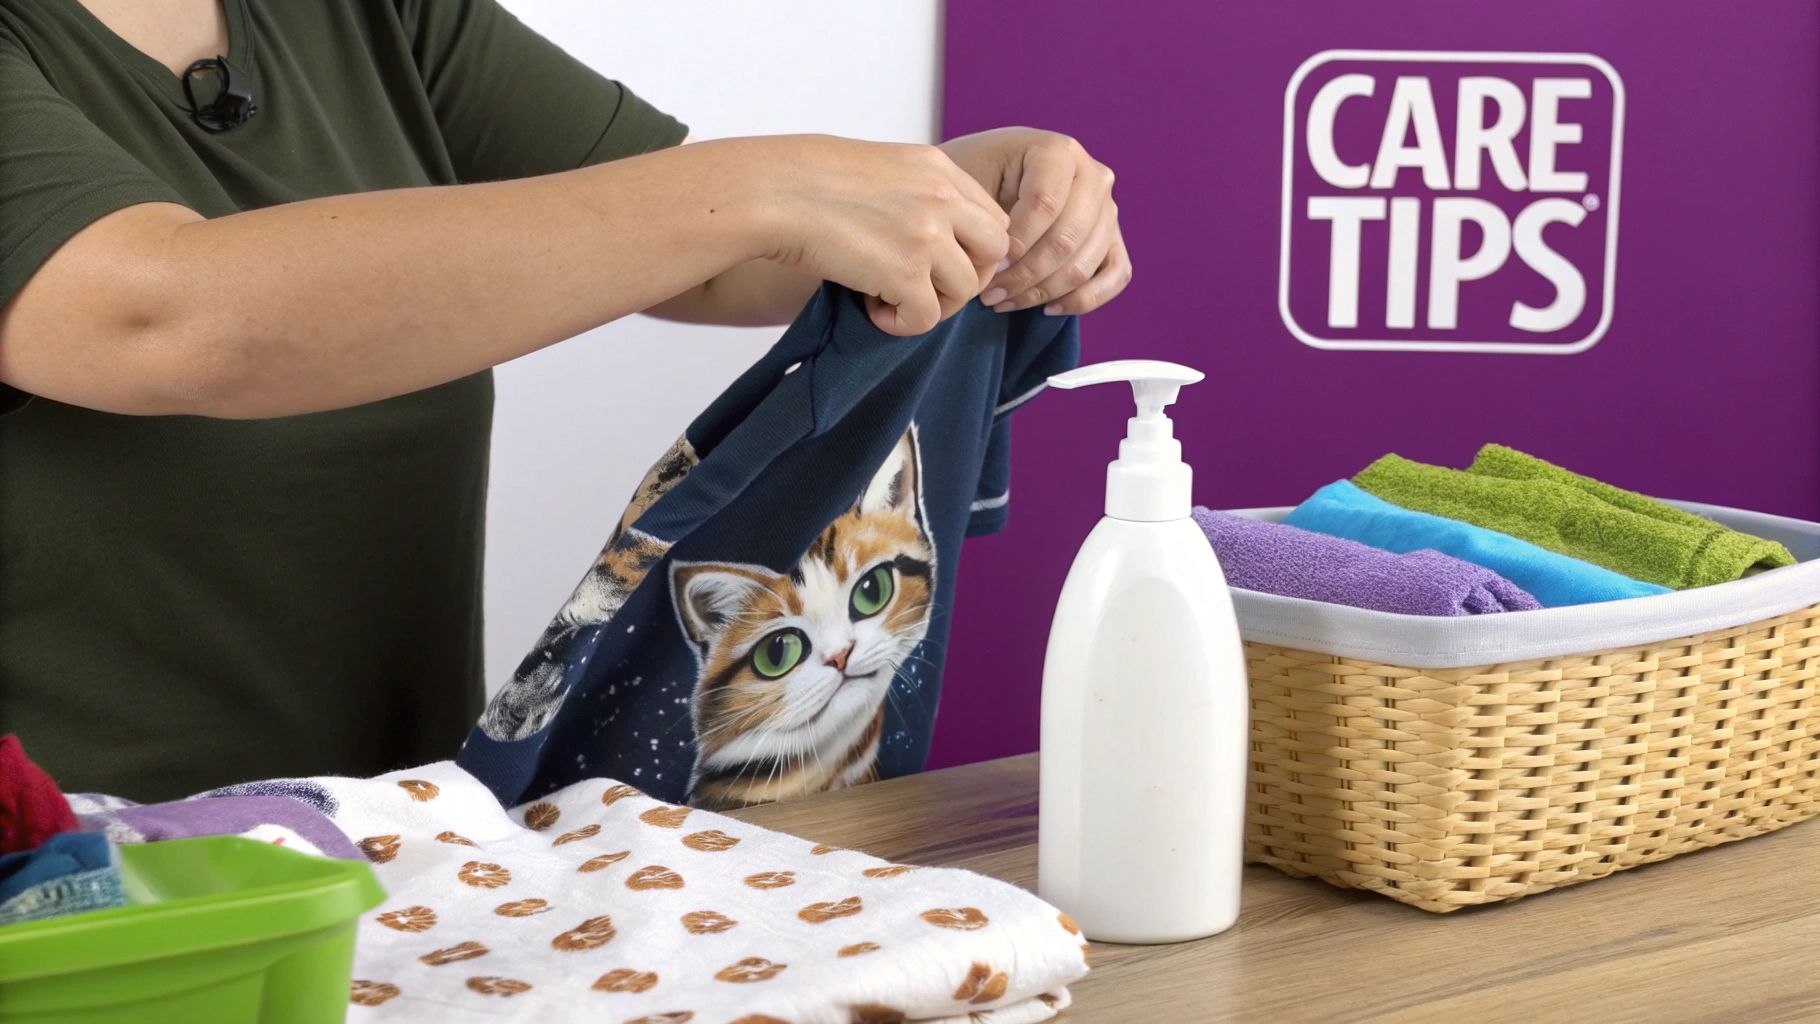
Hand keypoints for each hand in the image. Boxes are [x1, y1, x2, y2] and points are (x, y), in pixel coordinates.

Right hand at [744, 135, 1010, 335]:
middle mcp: (942, 197)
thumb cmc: (805, 180)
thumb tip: (928, 237)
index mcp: (937, 168)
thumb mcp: (878, 169)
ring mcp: (927, 235)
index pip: (991, 217)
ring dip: (930, 304)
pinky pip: (927, 318)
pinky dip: (900, 324)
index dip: (970, 249)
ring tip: (885, 297)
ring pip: (965, 290)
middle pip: (995, 252)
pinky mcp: (905, 274)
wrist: (770, 192)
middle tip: (922, 286)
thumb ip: (916, 194)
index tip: (936, 264)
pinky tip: (870, 308)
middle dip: (965, 277)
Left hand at [939, 127, 1130, 315]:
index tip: (988, 266)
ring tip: (1004, 301)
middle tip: (990, 294)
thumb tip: (1006, 263)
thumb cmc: (974, 178)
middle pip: (1067, 238)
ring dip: (1042, 292)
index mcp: (1058, 151)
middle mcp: (1093, 175)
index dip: (1015, 243)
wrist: (987, 176)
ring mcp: (1108, 208)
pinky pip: (1115, 276)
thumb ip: (987, 216)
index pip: (1045, 204)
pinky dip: (1083, 299)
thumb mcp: (969, 183)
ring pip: (1085, 263)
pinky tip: (1046, 309)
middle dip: (1025, 275)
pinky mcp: (1113, 238)